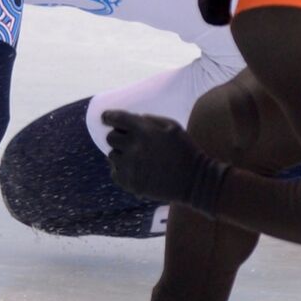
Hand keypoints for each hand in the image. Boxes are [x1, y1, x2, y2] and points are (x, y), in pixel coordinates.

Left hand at [102, 110, 226, 213]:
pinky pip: (115, 172)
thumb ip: (150, 120)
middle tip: (128, 141)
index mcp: (144, 131)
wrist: (194, 180)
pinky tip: (135, 169)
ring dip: (121, 154)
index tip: (106, 118)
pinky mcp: (130, 183)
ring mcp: (130, 167)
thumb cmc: (185, 150)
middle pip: (110, 138)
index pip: (116, 119)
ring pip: (112, 156)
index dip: (108, 117)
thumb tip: (132, 119)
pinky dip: (121, 170)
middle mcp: (133, 148)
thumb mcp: (172, 126)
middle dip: (118, 137)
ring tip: (136, 157)